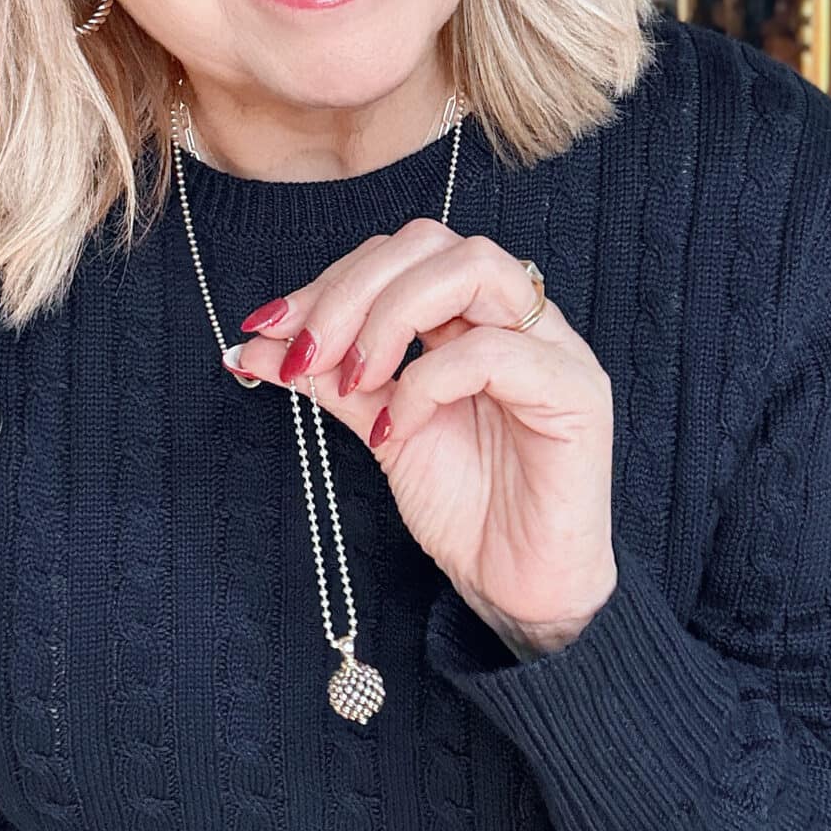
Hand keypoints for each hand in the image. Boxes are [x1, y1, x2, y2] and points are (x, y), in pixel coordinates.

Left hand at [231, 220, 618, 649]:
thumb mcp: (379, 427)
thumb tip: (253, 343)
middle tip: (306, 352)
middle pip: (432, 242)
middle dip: (352, 289)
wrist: (517, 589)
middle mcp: (519, 317)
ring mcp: (556, 348)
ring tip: (354, 380)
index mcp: (475, 315)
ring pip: (473, 268)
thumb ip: (328, 379)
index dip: (331, 280)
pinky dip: (427, 382)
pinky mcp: (576, 392)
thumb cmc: (466, 507)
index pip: (401, 253)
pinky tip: (398, 429)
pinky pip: (493, 353)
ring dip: (391, 315)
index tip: (271, 328)